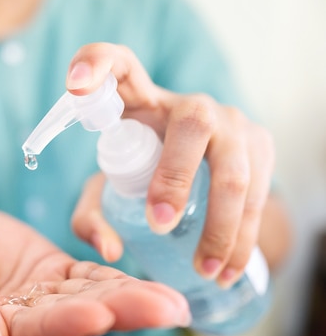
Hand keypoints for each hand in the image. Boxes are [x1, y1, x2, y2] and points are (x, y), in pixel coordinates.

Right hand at [0, 209, 189, 335]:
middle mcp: (24, 326)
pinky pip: (92, 278)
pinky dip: (120, 280)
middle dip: (121, 313)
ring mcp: (45, 301)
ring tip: (175, 302)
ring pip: (93, 300)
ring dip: (134, 300)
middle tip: (167, 310)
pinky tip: (154, 285)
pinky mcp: (59, 278)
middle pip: (75, 320)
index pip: (31, 331)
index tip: (98, 313)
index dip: (64, 322)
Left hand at [67, 43, 275, 287]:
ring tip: (203, 271)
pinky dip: (246, 236)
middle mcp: (189, 104)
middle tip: (157, 225)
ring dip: (221, 226)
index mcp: (140, 101)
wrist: (200, 174)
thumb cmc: (141, 175)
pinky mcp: (260, 144)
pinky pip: (259, 191)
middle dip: (176, 176)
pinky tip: (229, 271)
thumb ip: (90, 217)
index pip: (118, 66)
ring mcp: (231, 121)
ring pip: (233, 167)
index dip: (96, 64)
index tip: (75, 87)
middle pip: (192, 125)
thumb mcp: (107, 191)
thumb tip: (111, 249)